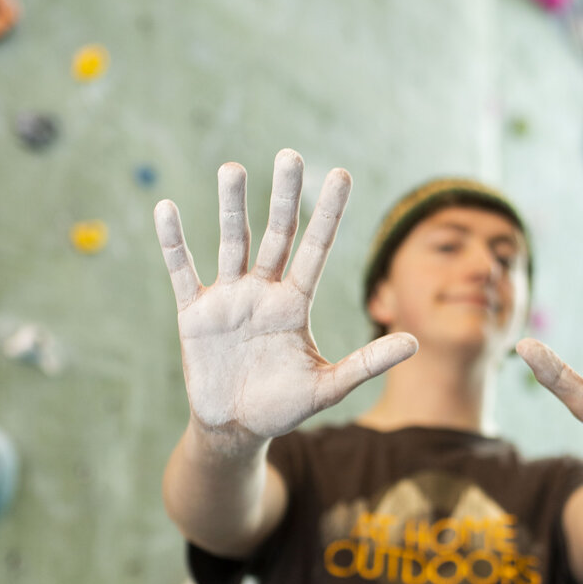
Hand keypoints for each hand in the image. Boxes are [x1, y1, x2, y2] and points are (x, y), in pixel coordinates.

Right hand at [154, 150, 416, 444]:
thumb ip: (368, 363)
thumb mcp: (329, 387)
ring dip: (232, 207)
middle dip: (284, 196)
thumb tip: (416, 343)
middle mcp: (263, 292)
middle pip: (277, 235)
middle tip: (291, 155)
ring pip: (232, 243)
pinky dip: (173, 242)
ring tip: (232, 168)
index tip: (342, 174)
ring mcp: (228, 299)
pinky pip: (183, 271)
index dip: (328, 214)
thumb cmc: (283, 407)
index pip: (316, 249)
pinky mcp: (195, 313)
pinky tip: (166, 208)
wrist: (235, 429)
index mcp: (295, 304)